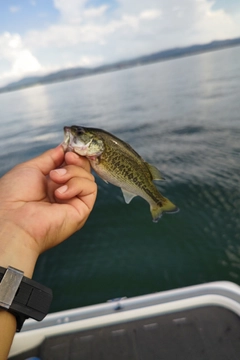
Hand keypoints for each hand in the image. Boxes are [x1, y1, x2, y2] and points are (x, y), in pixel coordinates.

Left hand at [0, 145, 96, 276]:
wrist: (13, 220)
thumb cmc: (13, 197)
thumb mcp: (31, 168)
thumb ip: (50, 158)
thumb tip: (64, 148)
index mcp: (50, 184)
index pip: (71, 165)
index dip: (73, 155)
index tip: (68, 149)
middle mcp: (63, 193)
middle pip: (83, 170)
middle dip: (76, 160)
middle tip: (67, 158)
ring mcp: (73, 202)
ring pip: (88, 177)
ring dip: (72, 172)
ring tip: (55, 179)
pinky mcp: (82, 210)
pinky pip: (90, 188)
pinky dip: (77, 185)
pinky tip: (60, 193)